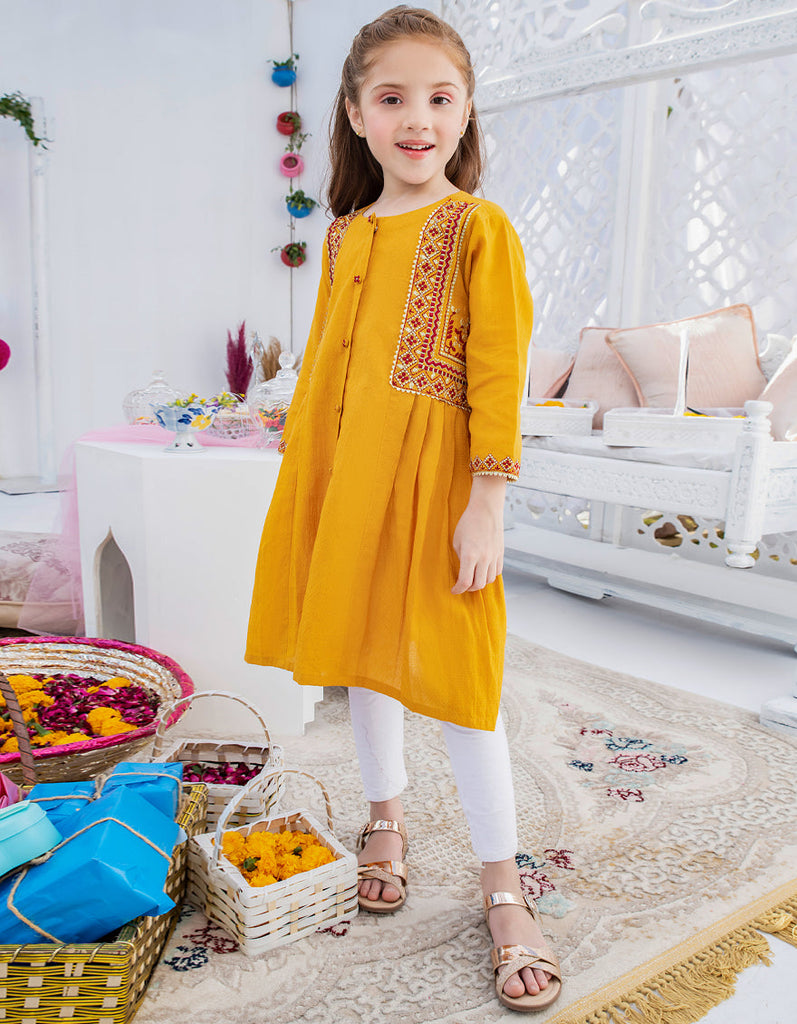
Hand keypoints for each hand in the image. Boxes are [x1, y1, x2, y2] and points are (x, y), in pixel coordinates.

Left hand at [451, 476, 506, 593]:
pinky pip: (497, 572)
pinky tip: (483, 571)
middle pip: (478, 585)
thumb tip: (463, 569)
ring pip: (488, 580)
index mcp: (469, 555)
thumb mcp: (457, 541)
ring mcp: (494, 556)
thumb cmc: (468, 523)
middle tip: (462, 586)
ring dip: (480, 582)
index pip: (464, 582)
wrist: (486, 510)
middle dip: (468, 589)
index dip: (458, 590)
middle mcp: (483, 558)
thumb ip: (460, 558)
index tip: (453, 590)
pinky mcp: (500, 553)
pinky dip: (489, 575)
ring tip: (473, 578)